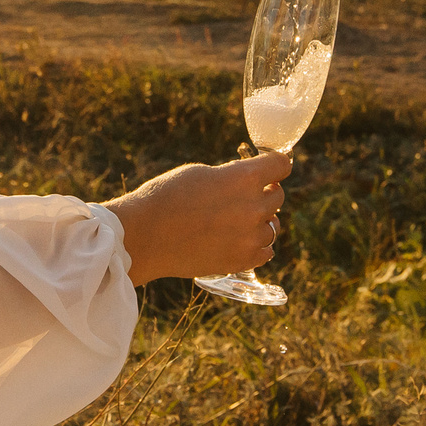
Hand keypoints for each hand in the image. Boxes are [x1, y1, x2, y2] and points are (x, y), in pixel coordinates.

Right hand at [102, 151, 292, 284]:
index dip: (275, 164)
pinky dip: (256, 245)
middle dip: (265, 192)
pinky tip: (239, 240)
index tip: (270, 167)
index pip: (281, 165)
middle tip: (244, 195)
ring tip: (235, 221)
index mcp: (244, 178)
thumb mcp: (201, 173)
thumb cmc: (166, 197)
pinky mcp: (242, 261)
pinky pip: (265, 251)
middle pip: (278, 196)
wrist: (144, 237)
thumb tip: (248, 181)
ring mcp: (249, 237)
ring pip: (273, 226)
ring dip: (260, 221)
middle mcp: (253, 207)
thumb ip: (231, 176)